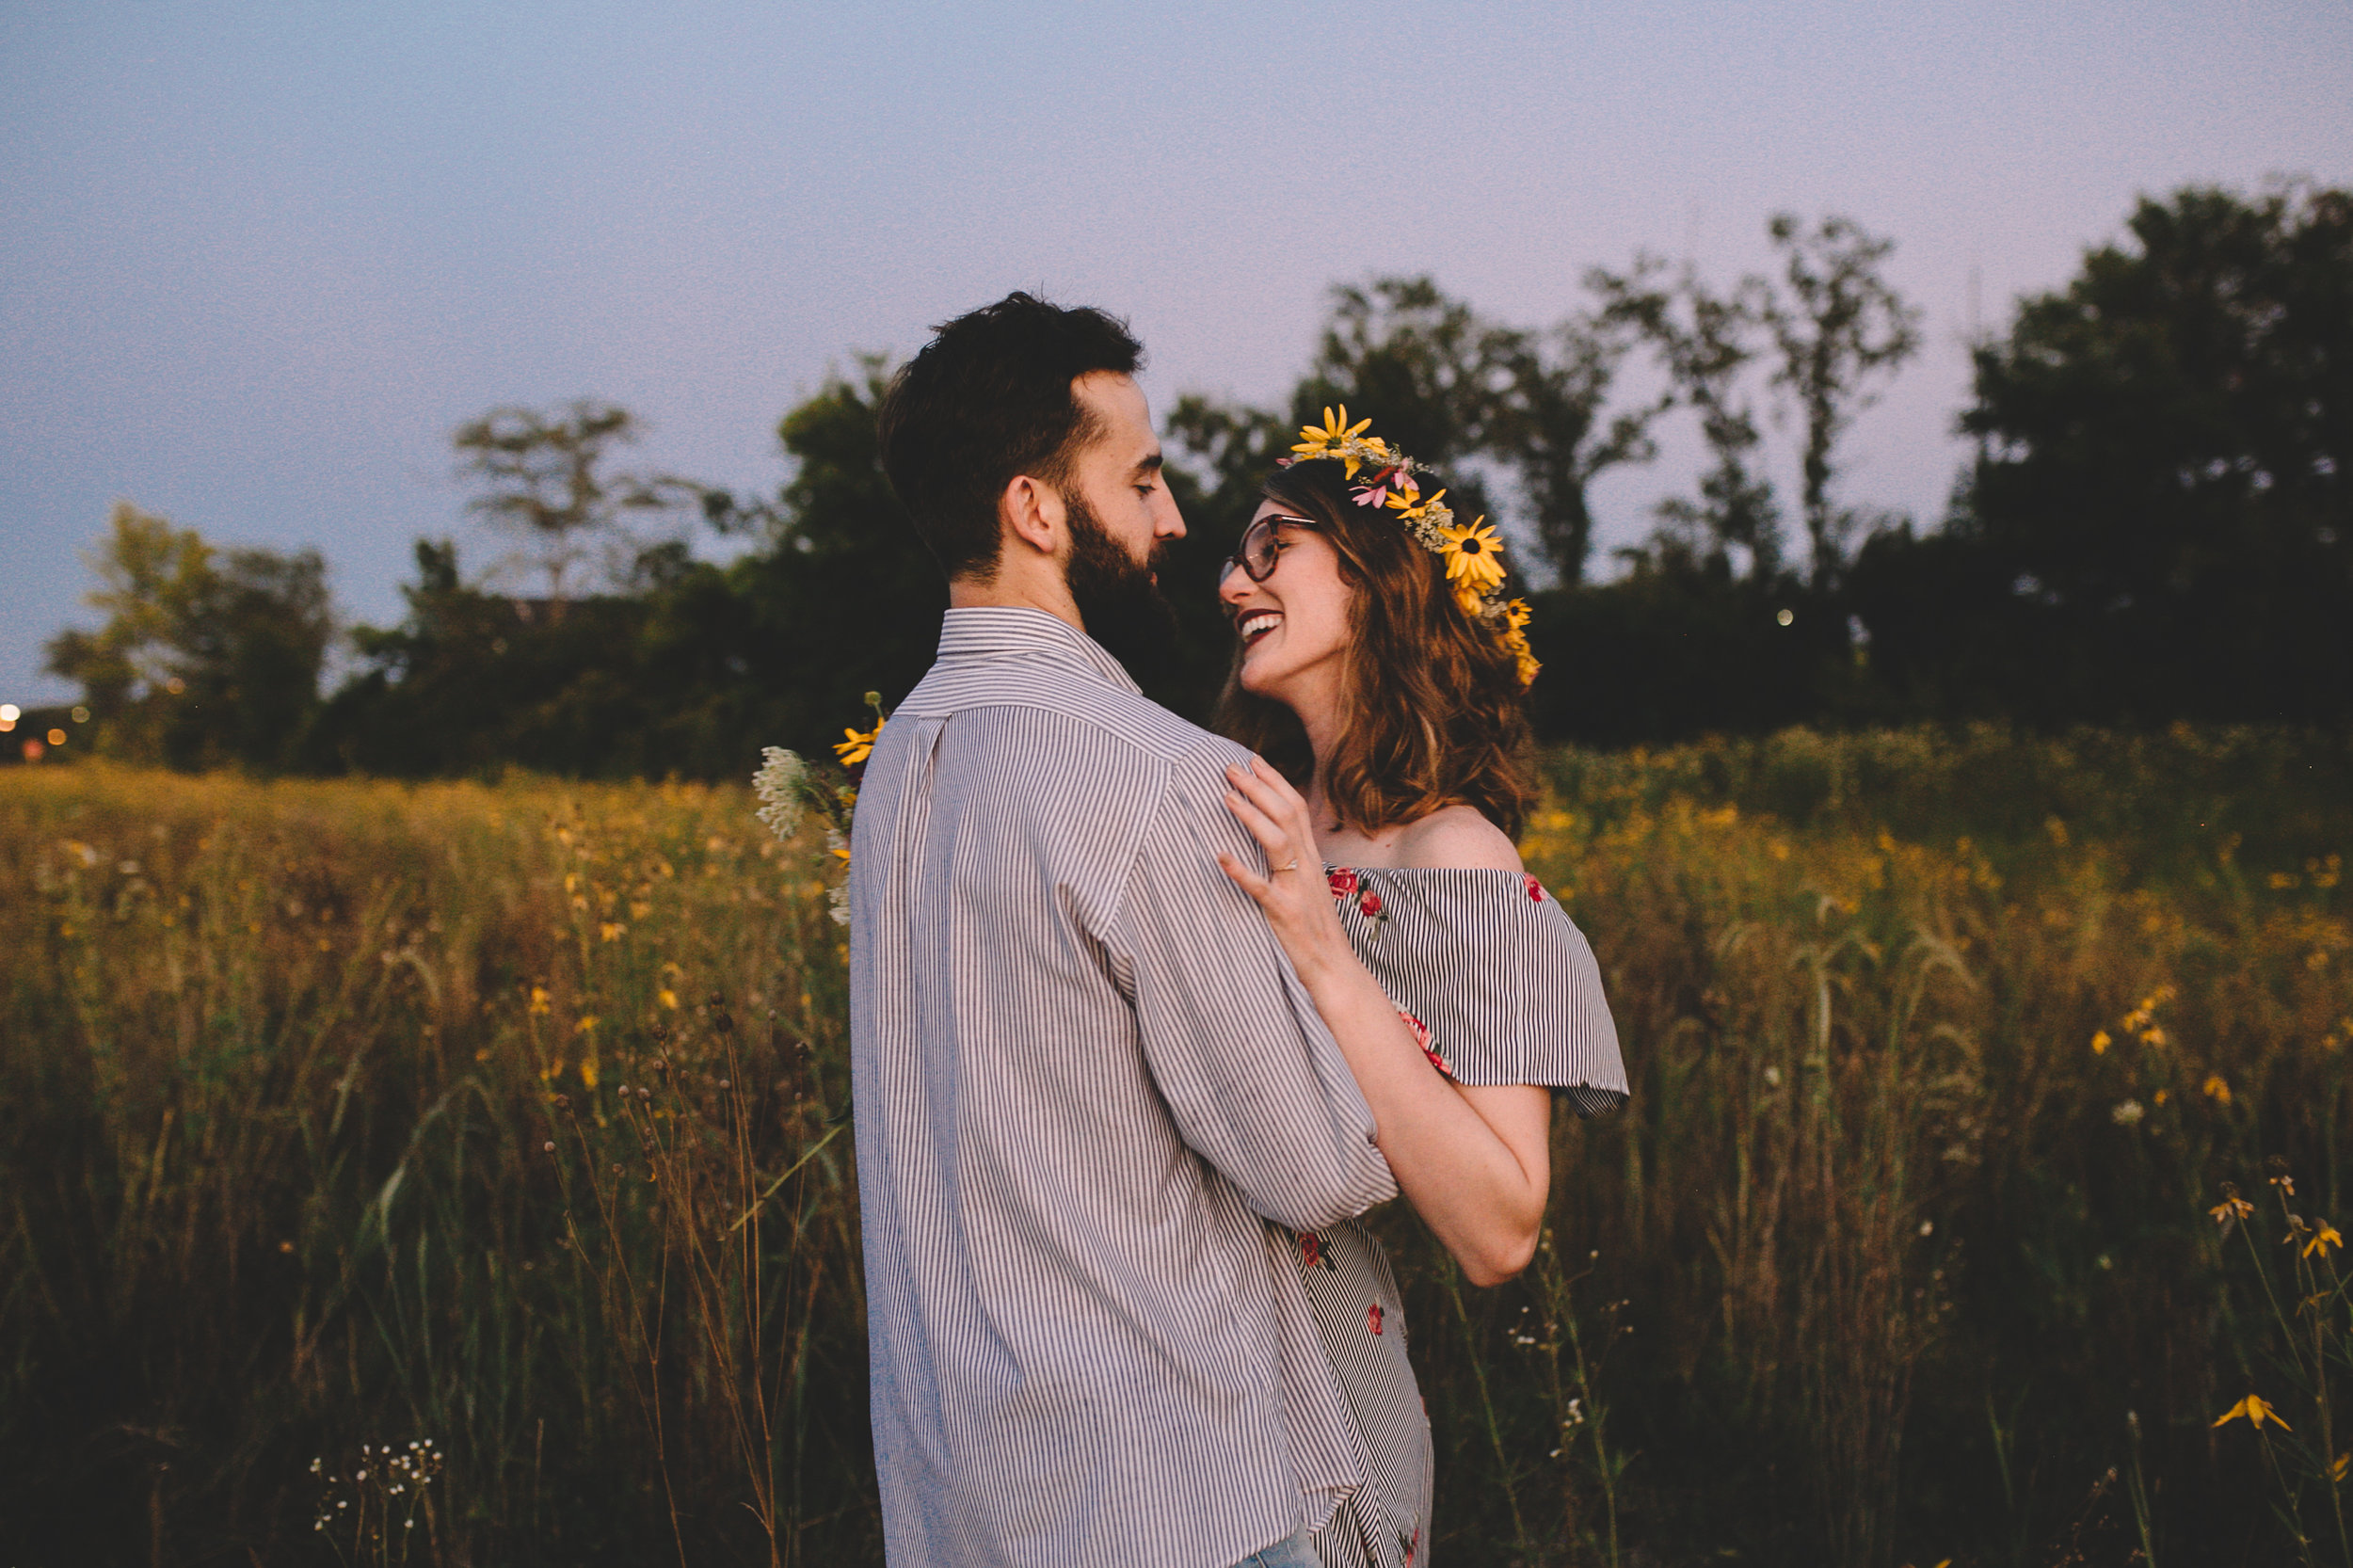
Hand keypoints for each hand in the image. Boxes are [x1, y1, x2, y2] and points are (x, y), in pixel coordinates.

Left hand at [1218, 759, 1349, 981]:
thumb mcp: (1308, 885)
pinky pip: (1262, 888)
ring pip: (1277, 842)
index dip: (1275, 781)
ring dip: (1251, 816)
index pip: (1296, 808)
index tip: (1252, 759)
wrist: (1334, 967)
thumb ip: (1293, 859)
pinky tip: (1220, 856)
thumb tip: (1270, 835)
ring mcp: (1297, 889)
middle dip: (1258, 787)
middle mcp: (1307, 867)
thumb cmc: (1315, 927)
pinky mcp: (1284, 913)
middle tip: (1229, 768)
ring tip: (1226, 797)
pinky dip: (1241, 871)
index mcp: (1311, 858)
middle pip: (1286, 815)